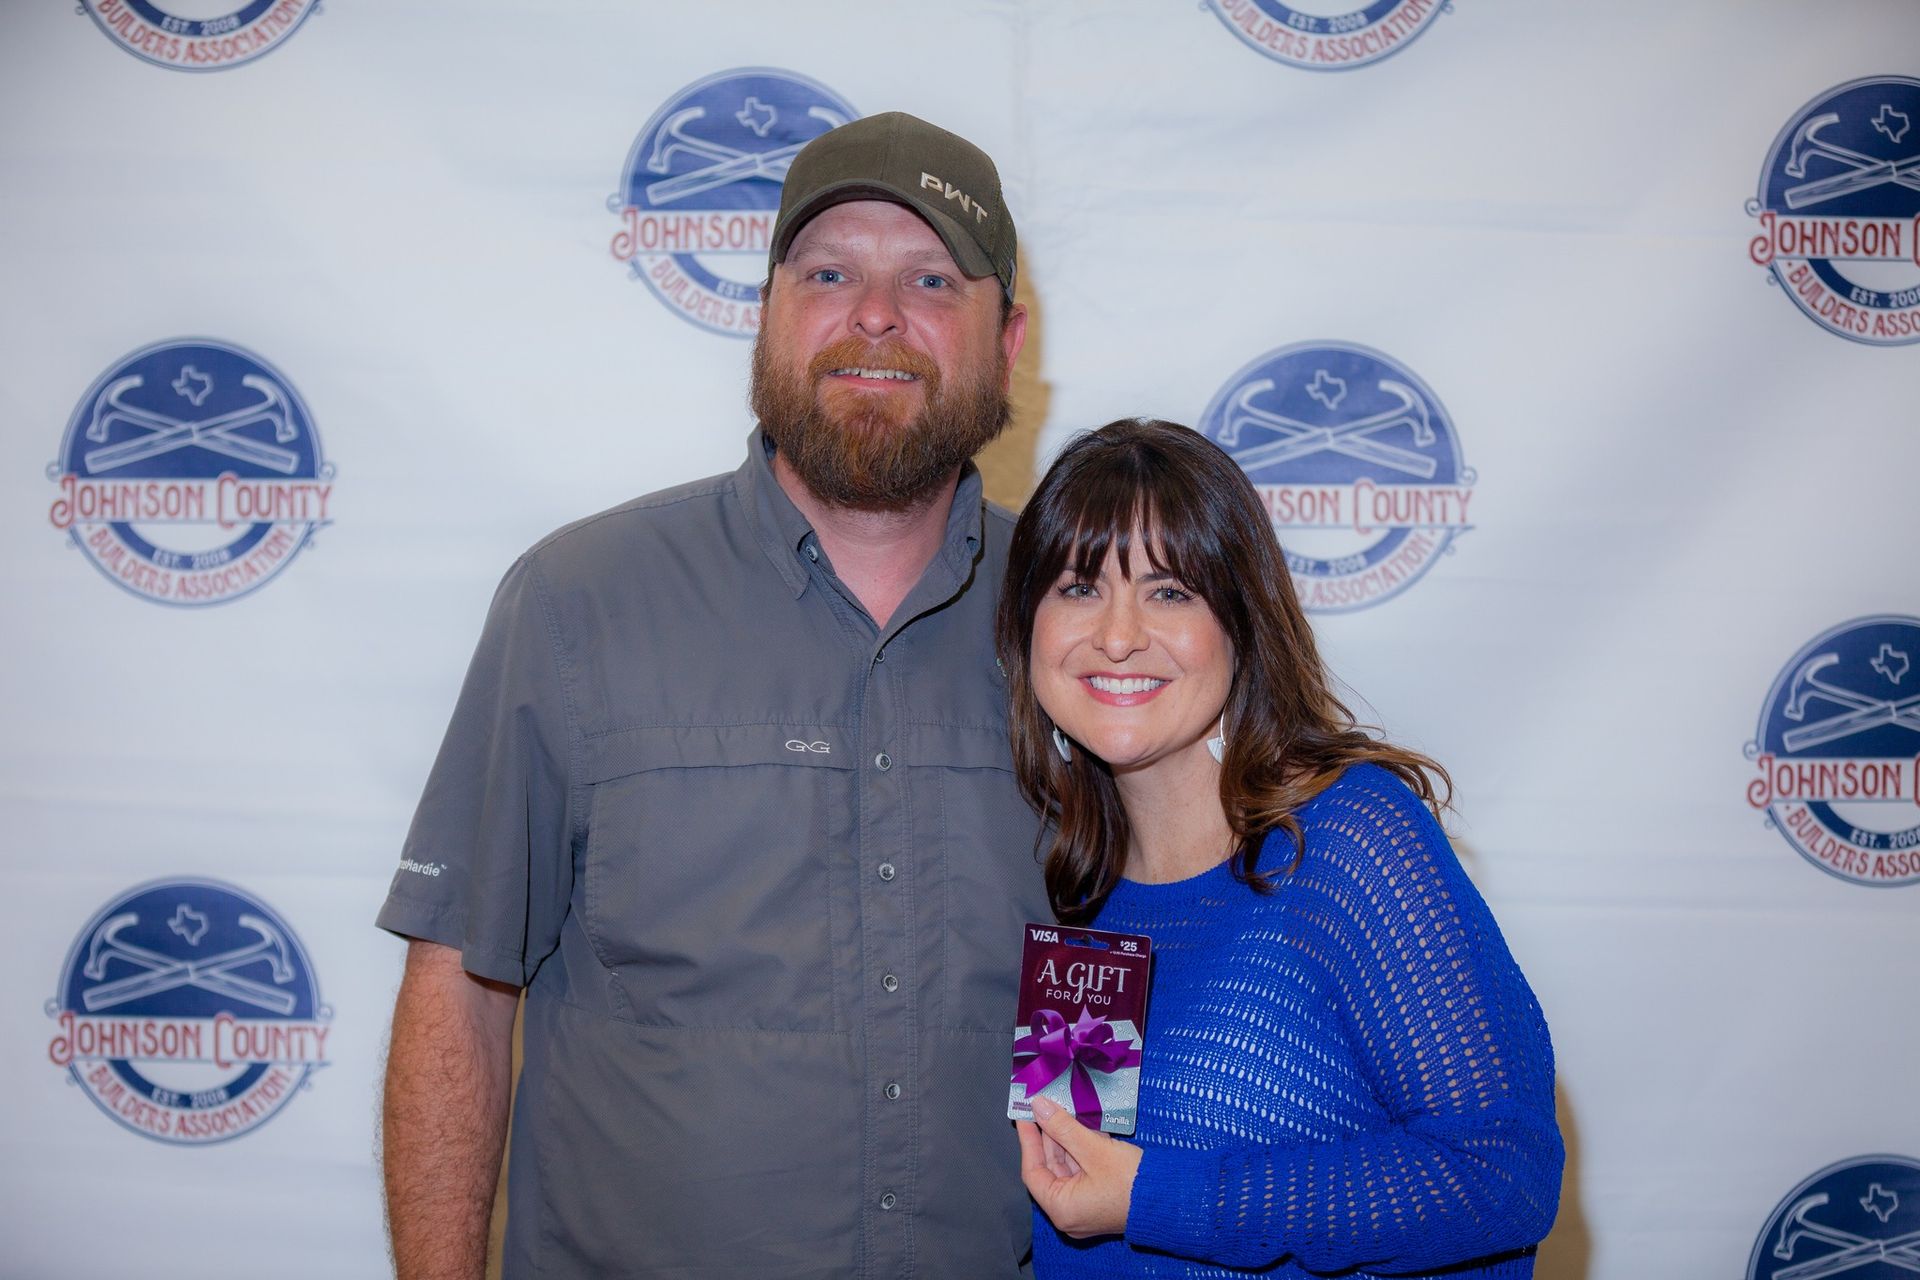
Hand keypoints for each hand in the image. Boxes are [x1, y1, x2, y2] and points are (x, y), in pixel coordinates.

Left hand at [1015, 1095, 1140, 1238]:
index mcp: (1062, 1208)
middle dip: (1050, 1136)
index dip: (1029, 1140)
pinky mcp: (1103, 1198)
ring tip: (1065, 1111)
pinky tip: (1086, 1126)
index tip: (1026, 1115)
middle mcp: (1071, 1212)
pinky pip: (1086, 1171)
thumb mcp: (1094, 1150)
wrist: (1175, 1200)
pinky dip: (1084, 1150)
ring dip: (1068, 1140)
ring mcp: (1087, 1206)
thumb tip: (1039, 1107)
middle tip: (1046, 1108)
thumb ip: (1063, 1127)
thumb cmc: (1131, 1180)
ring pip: (1070, 1167)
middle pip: (1052, 1168)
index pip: (1033, 1171)